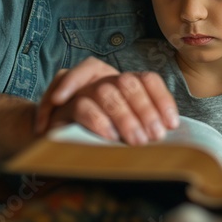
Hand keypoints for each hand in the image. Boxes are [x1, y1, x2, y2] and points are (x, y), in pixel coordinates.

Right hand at [34, 57, 178, 144]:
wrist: (50, 142)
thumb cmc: (93, 137)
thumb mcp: (123, 132)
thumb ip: (142, 127)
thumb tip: (168, 134)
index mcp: (121, 84)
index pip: (147, 80)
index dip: (162, 100)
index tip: (171, 125)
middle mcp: (102, 81)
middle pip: (128, 82)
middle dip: (144, 110)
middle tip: (152, 138)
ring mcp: (82, 90)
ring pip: (107, 92)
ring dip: (124, 118)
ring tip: (135, 141)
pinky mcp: (62, 106)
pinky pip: (82, 106)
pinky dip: (98, 121)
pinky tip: (108, 137)